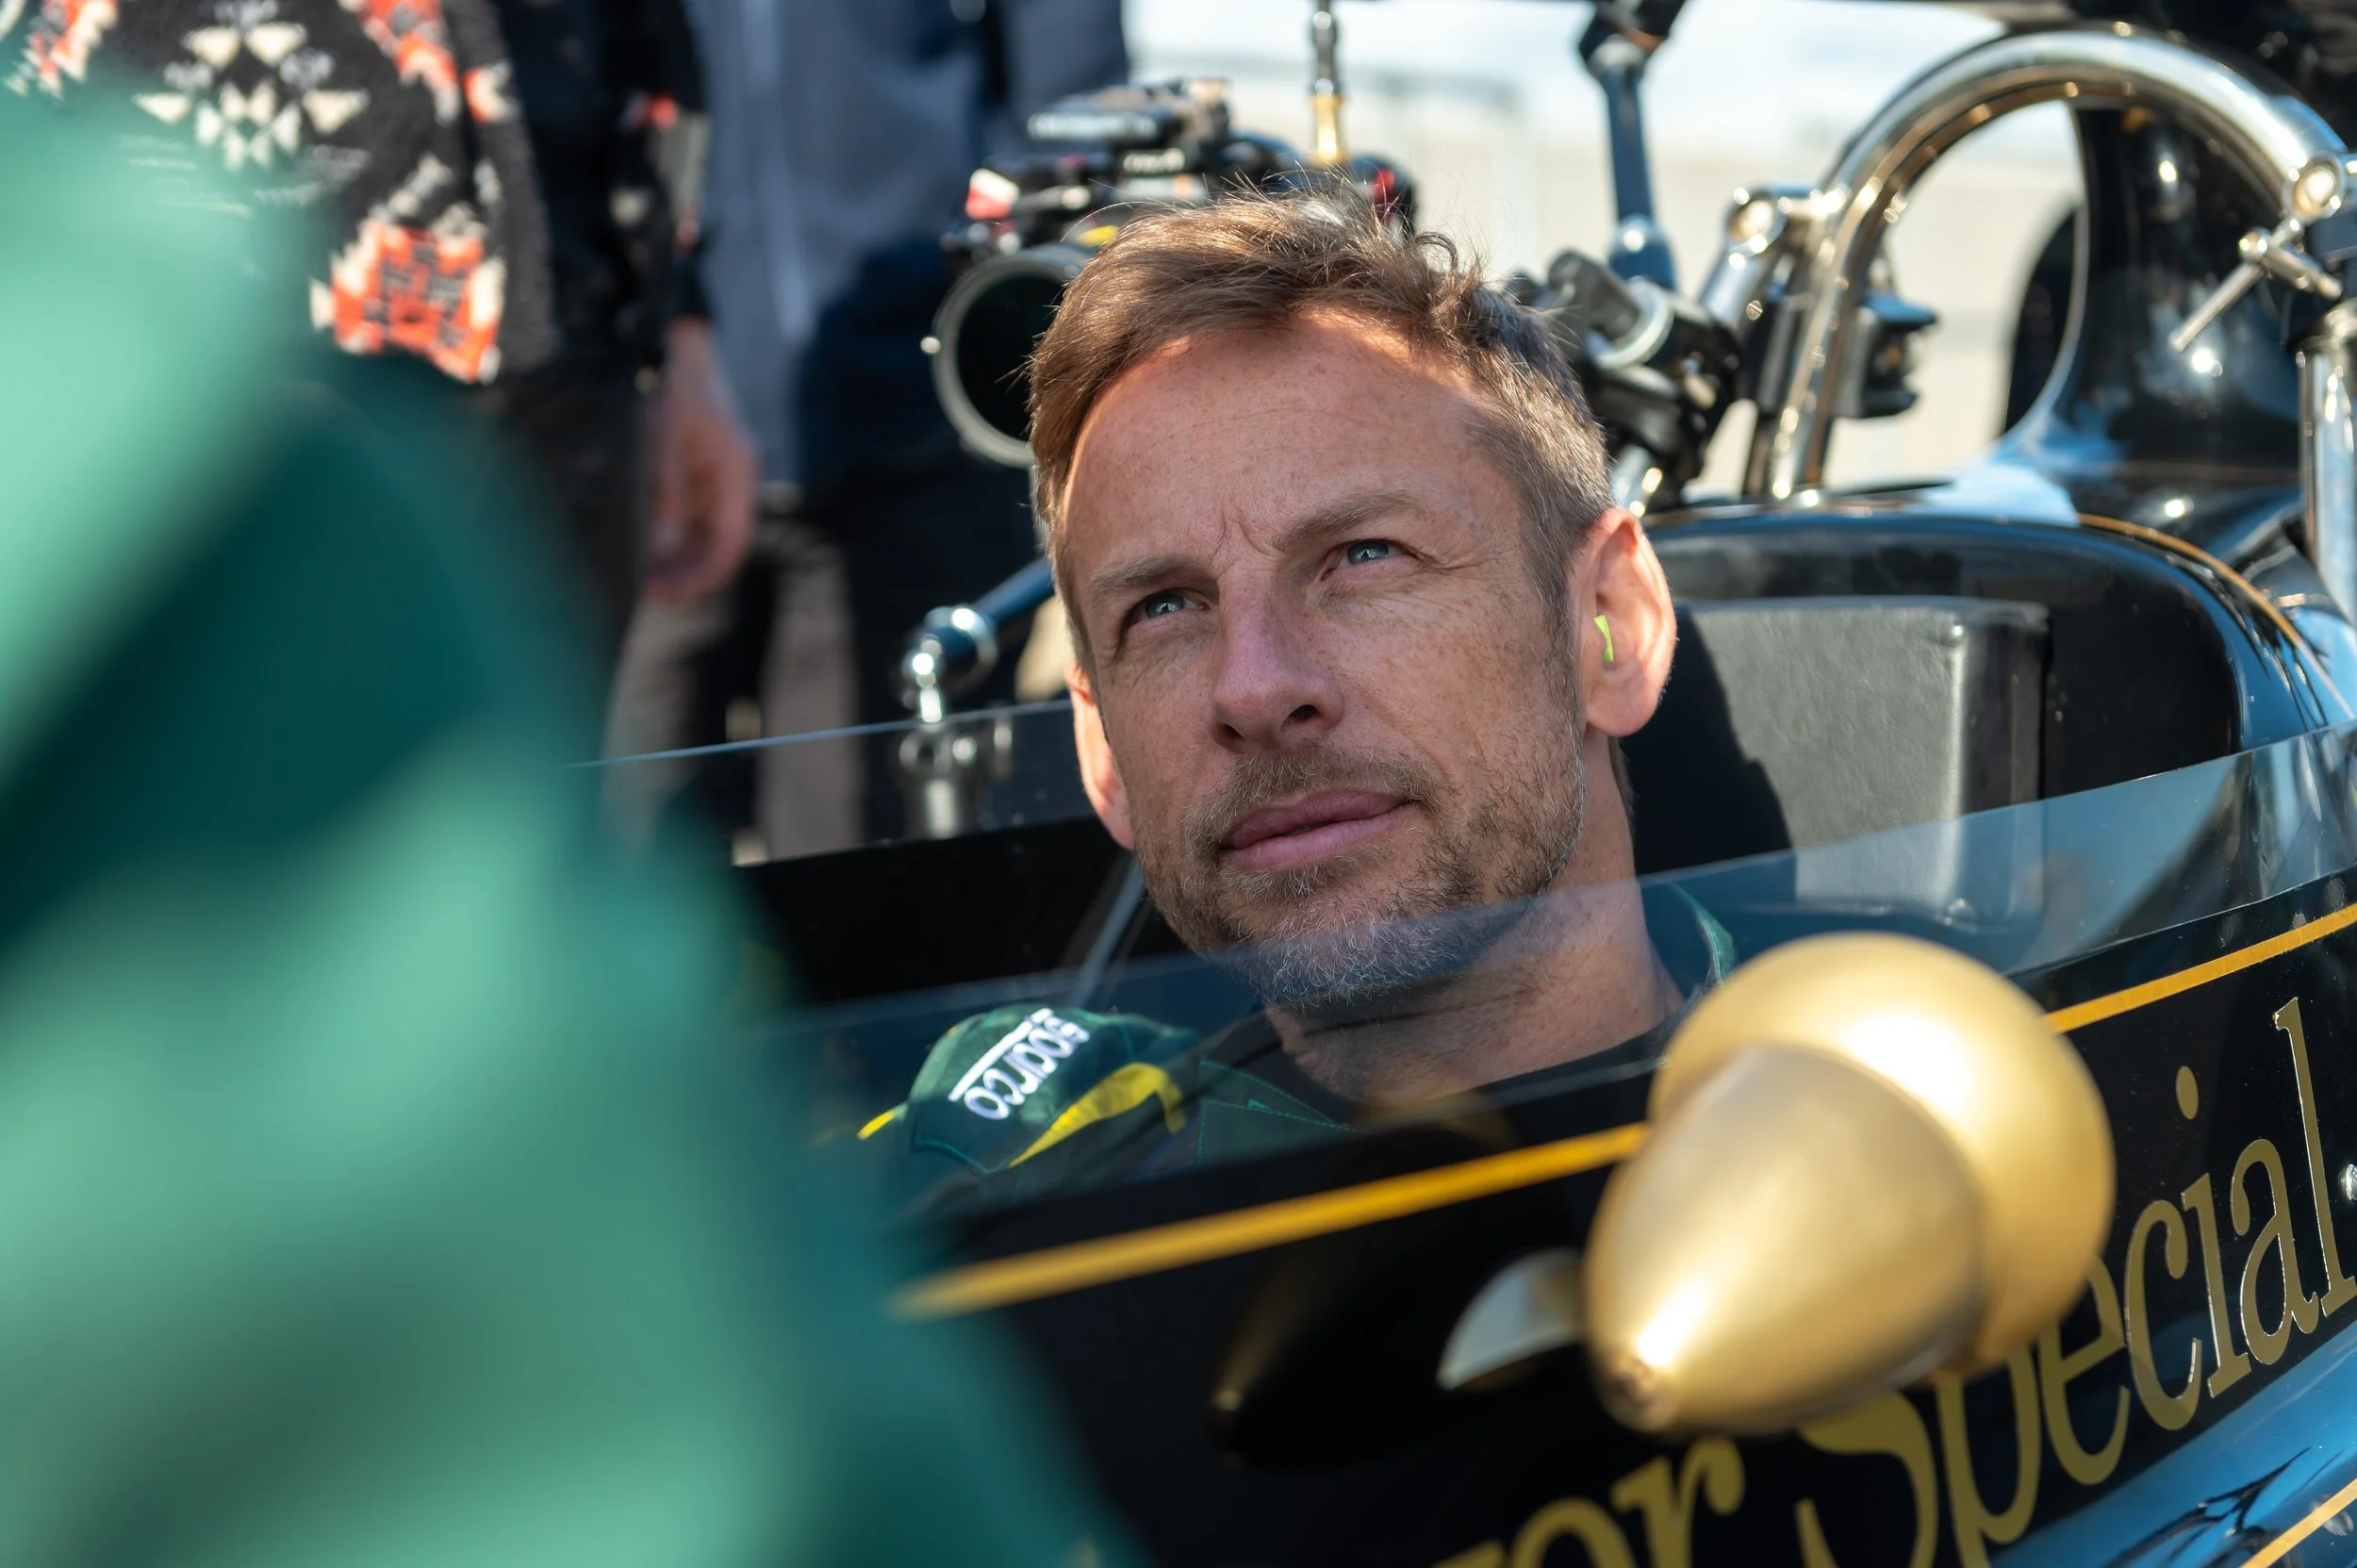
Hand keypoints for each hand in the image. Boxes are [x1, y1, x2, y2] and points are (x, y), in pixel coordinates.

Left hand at [644, 318, 756, 601]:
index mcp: (733, 472)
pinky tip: (638, 542)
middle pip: (714, 542)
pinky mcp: (688, 465)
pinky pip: (680, 511)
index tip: (665, 593)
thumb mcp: (660, 439)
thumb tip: (657, 549)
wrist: (665, 334)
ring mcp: (708, 473)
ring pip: (696, 531)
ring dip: (671, 555)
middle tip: (645, 590)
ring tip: (637, 573)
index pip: (729, 543)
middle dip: (683, 570)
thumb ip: (661, 494)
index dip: (701, 575)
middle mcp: (727, 478)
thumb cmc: (666, 381)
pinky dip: (663, 532)